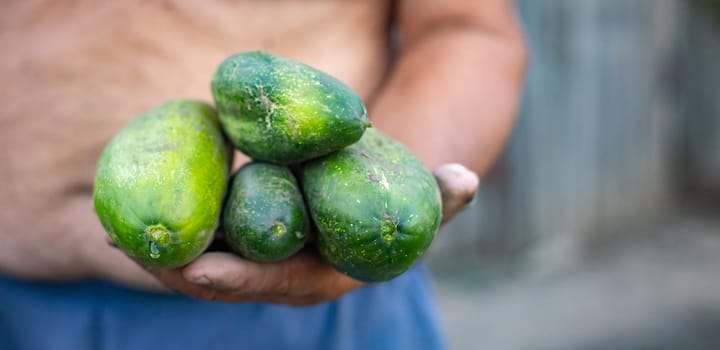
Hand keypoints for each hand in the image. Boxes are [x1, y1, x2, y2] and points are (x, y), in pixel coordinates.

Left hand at [145, 163, 478, 305]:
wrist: (387, 194)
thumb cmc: (401, 195)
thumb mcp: (425, 197)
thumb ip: (444, 196)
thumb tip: (462, 180)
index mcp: (327, 274)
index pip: (276, 284)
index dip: (238, 279)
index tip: (196, 267)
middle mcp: (290, 273)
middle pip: (227, 280)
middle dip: (179, 269)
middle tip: (131, 243)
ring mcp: (268, 254)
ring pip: (209, 260)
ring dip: (166, 249)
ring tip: (116, 226)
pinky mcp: (254, 233)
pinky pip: (210, 234)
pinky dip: (178, 223)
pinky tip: (144, 200)